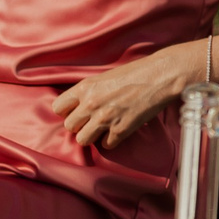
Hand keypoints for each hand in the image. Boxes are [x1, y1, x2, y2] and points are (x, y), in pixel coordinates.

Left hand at [53, 51, 193, 148]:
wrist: (160, 76)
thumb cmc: (136, 72)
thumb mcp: (105, 77)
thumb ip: (89, 92)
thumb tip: (80, 106)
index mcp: (85, 88)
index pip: (58, 108)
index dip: (67, 111)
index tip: (77, 111)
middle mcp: (91, 104)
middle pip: (69, 127)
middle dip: (80, 125)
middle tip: (92, 121)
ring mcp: (105, 119)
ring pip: (83, 140)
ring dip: (92, 136)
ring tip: (103, 129)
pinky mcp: (120, 130)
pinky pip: (105, 145)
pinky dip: (111, 140)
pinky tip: (119, 130)